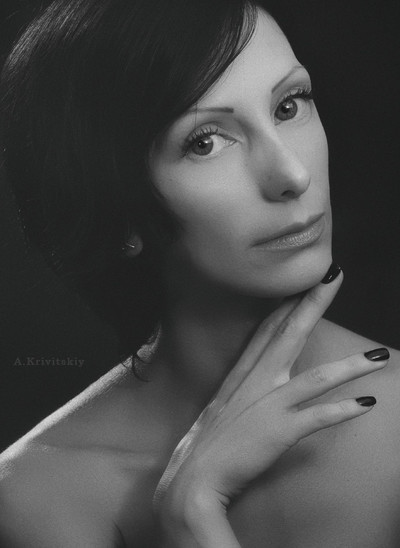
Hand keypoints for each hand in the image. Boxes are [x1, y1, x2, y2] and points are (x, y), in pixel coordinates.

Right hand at [153, 265, 388, 546]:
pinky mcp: (278, 431)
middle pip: (290, 334)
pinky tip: (366, 404)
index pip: (269, 329)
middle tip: (334, 277)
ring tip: (378, 356)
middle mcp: (257, 382)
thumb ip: (241, 389)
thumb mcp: (223, 406)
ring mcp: (268, 405)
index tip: (305, 283)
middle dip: (314, 304)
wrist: (191, 479)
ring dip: (350, 365)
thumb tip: (254, 379)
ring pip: (317, 378)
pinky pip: (318, 418)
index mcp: (243, 374)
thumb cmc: (207, 445)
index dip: (288, 303)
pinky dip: (343, 410)